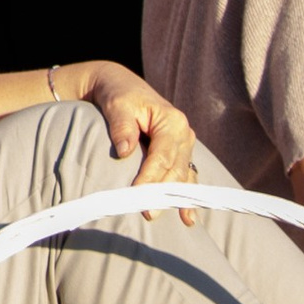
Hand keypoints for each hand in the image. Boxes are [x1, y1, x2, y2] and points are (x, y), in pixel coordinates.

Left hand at [71, 60, 201, 207]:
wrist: (119, 85)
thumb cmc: (117, 94)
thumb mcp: (116, 105)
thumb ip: (122, 126)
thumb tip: (124, 151)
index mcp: (172, 121)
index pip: (163, 156)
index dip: (151, 178)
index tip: (137, 195)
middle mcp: (184, 134)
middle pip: (175, 170)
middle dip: (163, 193)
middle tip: (148, 213)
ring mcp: (184, 145)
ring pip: (182, 176)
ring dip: (178, 198)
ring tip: (176, 218)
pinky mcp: (179, 154)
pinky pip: (185, 177)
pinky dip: (186, 196)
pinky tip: (187, 217)